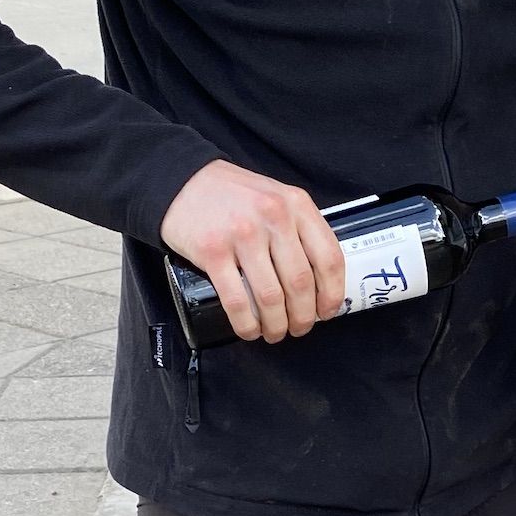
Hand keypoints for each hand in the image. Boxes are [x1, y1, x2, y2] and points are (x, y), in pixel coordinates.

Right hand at [160, 159, 344, 342]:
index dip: (332, 293)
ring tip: (275, 333)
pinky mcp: (213, 251)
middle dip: (303, 316)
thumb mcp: (277, 198)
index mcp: (296, 205)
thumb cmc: (234, 196)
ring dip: (276, 325)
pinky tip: (249, 330)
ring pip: (271, 297)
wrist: (183, 182)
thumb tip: (319, 281)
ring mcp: (243, 234)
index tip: (327, 312)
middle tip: (299, 328)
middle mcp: (273, 217)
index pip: (329, 258)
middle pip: (300, 283)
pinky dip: (246, 324)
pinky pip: (237, 300)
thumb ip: (298, 229)